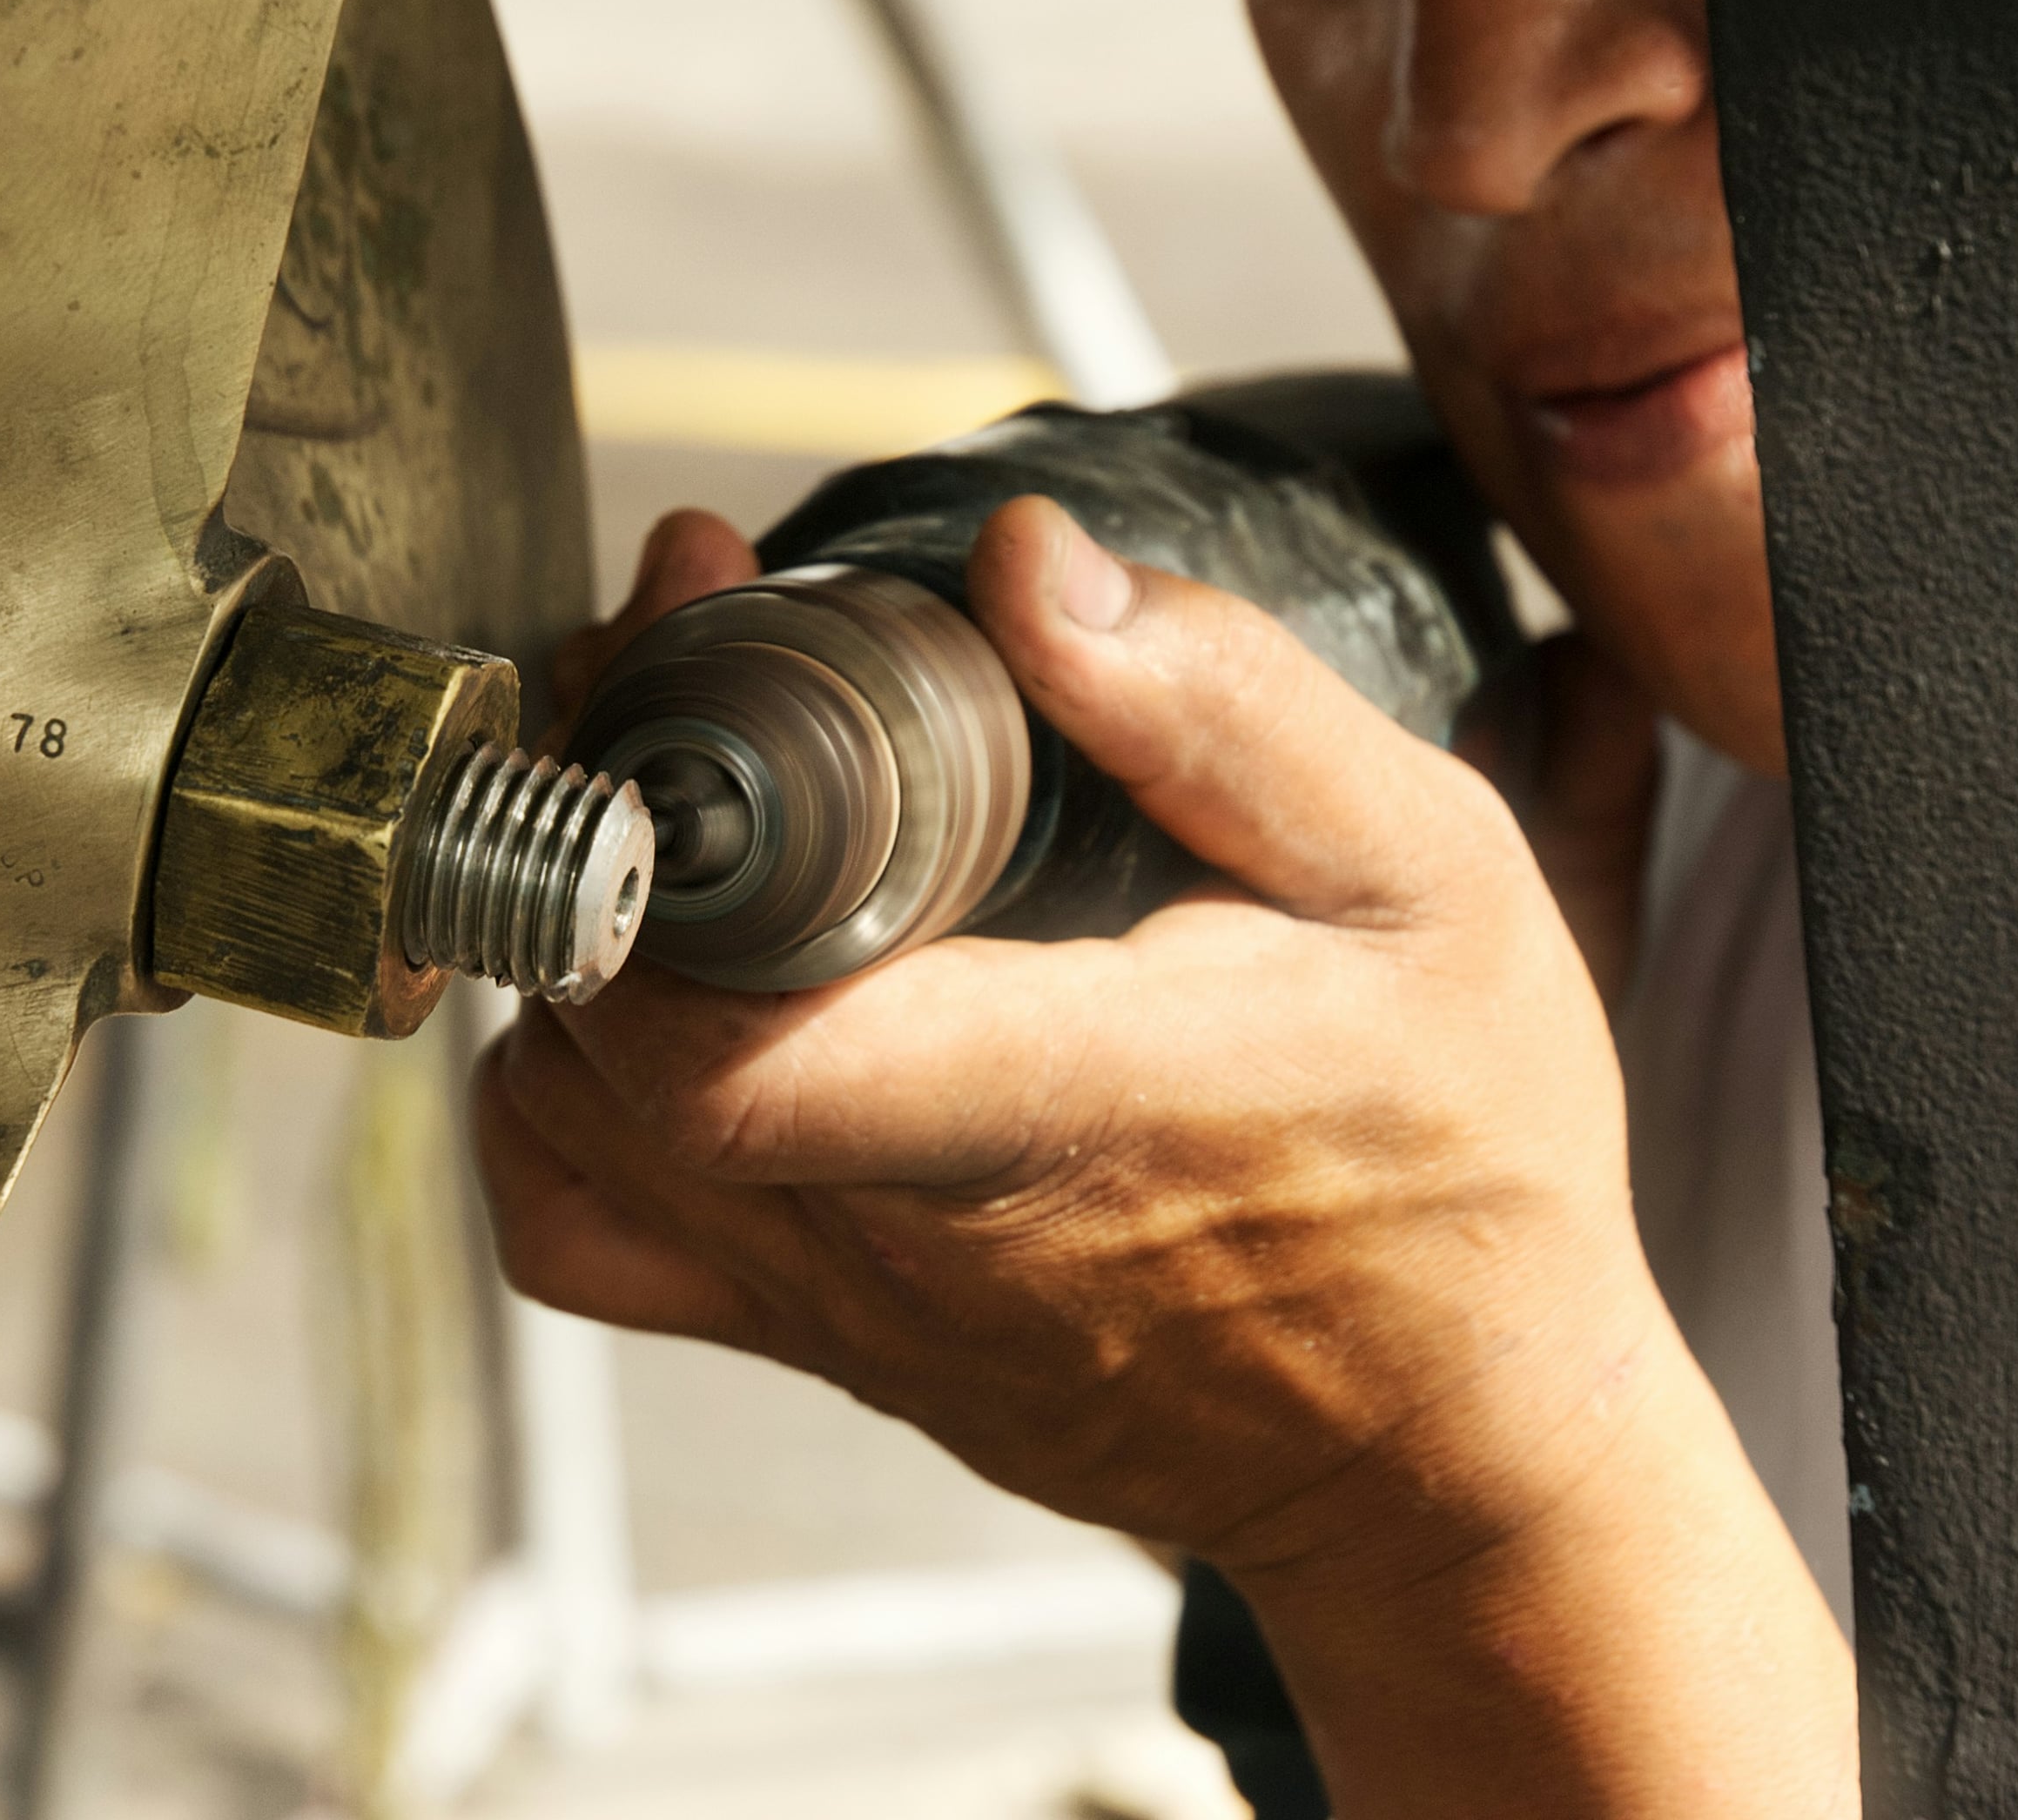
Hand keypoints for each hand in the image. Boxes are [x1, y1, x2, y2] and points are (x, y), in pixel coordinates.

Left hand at [483, 496, 1851, 1815]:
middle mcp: (895, 1232)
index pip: (715, 1030)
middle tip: (679, 661)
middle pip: (597, 1038)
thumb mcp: (1428, 881)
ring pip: (560, 1127)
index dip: (638, 818)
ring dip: (574, 943)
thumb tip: (1024, 561)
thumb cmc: (1458, 1162)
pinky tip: (653, 997)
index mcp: (1042, 1105)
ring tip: (669, 805)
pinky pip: (588, 1233)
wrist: (1452, 1455)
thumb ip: (1224, 709)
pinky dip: (561, 1106)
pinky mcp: (816, 1339)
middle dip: (595, 811)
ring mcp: (836, 1305)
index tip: (689, 624)